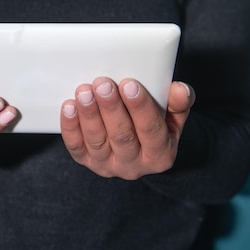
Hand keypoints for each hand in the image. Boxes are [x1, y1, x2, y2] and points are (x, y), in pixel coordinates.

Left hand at [60, 78, 194, 179]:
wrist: (136, 148)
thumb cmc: (156, 125)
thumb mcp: (173, 117)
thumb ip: (179, 103)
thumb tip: (180, 89)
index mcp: (160, 155)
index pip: (151, 130)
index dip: (140, 107)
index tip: (129, 84)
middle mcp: (134, 166)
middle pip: (122, 136)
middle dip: (111, 108)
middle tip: (103, 84)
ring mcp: (108, 166)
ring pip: (97, 141)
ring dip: (89, 114)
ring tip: (84, 91)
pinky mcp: (86, 162)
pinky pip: (75, 146)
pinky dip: (70, 126)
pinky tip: (68, 106)